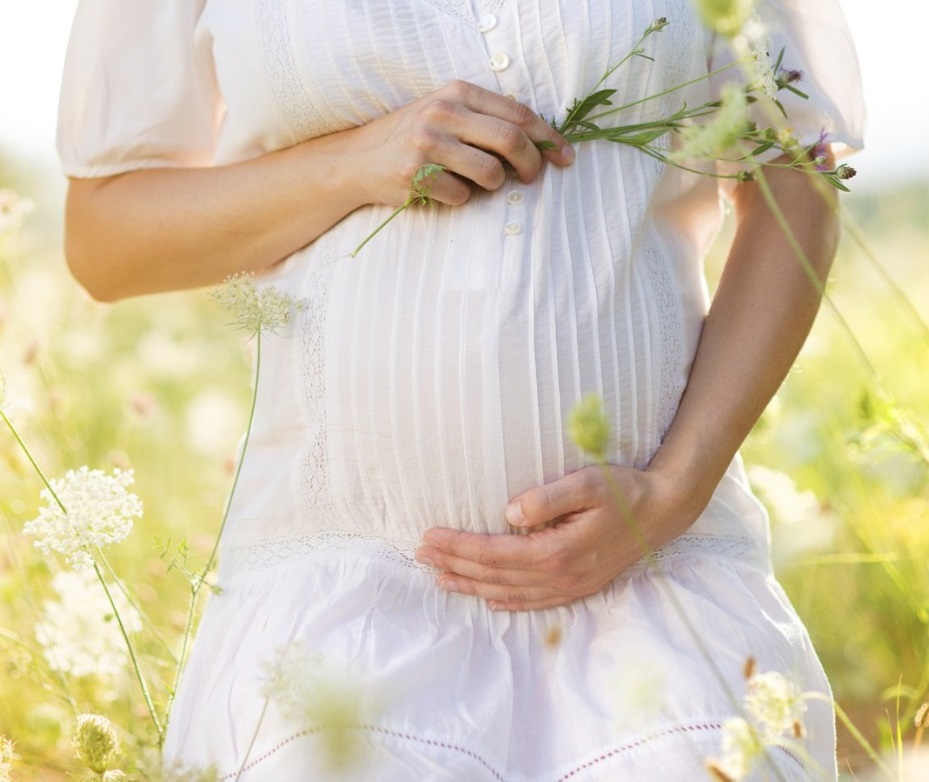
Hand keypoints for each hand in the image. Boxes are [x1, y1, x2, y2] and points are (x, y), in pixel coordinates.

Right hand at [349, 80, 574, 206]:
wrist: (358, 161)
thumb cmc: (412, 140)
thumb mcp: (446, 114)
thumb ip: (485, 118)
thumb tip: (537, 136)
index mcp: (457, 92)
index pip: (518, 114)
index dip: (548, 138)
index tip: (565, 158)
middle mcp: (442, 112)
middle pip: (511, 140)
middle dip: (531, 164)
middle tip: (532, 179)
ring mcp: (427, 143)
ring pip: (490, 173)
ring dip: (492, 186)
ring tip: (474, 183)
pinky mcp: (415, 174)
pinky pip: (461, 196)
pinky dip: (460, 199)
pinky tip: (442, 191)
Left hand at [414, 464, 693, 610]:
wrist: (664, 512)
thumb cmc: (624, 491)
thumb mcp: (588, 483)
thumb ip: (548, 498)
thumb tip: (509, 512)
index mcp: (557, 551)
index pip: (493, 552)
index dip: (458, 545)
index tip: (429, 535)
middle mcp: (560, 576)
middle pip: (493, 575)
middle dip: (454, 564)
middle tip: (420, 553)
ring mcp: (570, 586)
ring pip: (508, 592)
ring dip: (471, 585)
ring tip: (439, 577)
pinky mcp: (579, 587)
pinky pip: (532, 602)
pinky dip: (505, 601)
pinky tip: (488, 598)